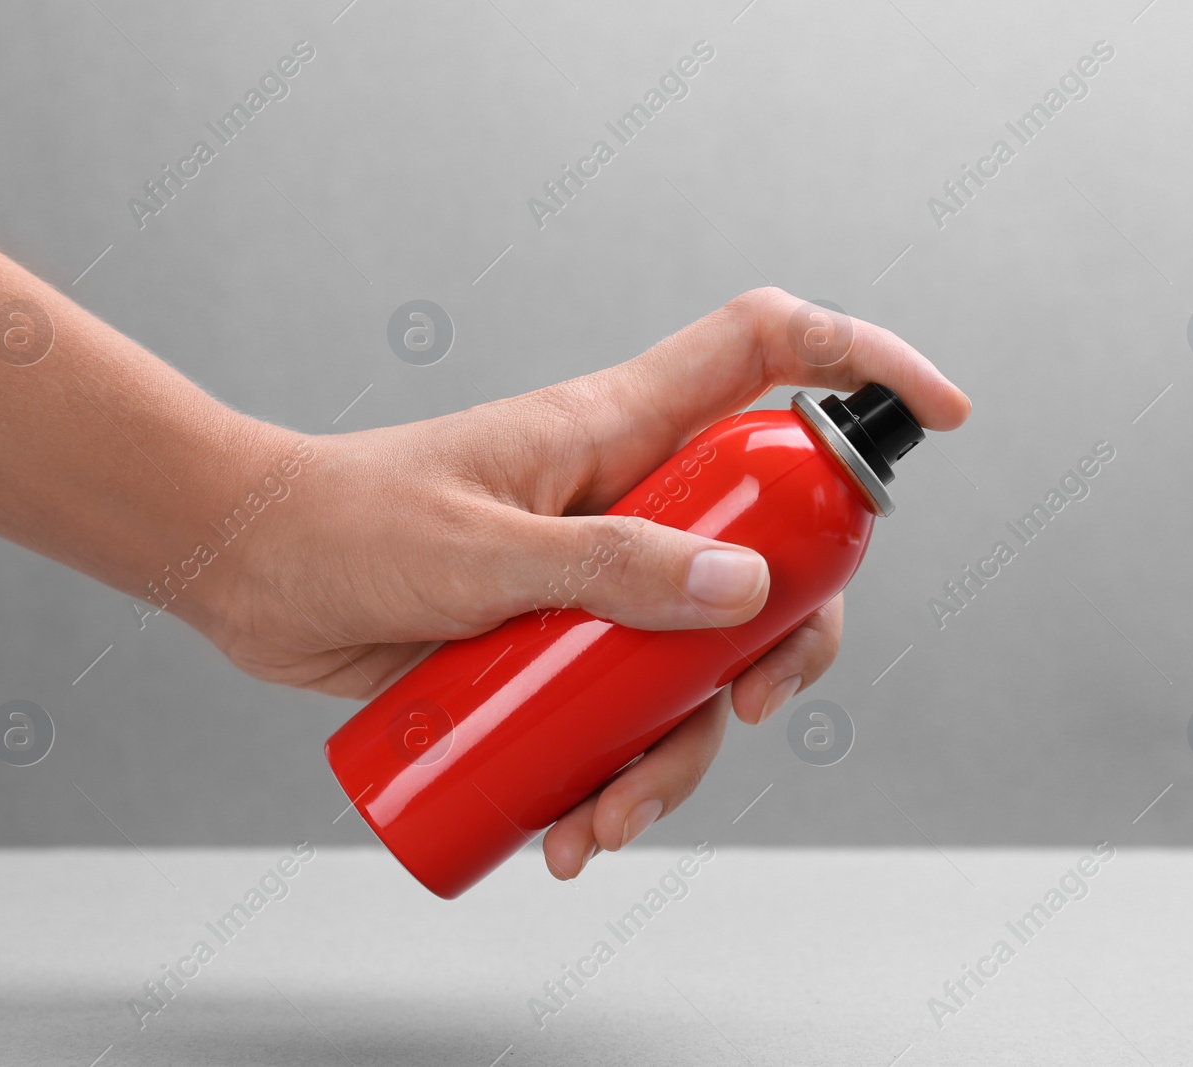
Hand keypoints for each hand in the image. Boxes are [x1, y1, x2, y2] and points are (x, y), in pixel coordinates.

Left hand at [202, 288, 970, 878]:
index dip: (864, 366)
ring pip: (705, 656)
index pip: (767, 353)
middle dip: (788, 637)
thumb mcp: (477, 552)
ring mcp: (602, 577)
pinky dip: (622, 779)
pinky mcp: (562, 647)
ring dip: (684, 751)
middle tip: (746, 708)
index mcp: (619, 429)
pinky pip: (631, 712)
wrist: (252, 574)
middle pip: (773, 545)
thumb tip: (743, 589)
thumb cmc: (344, 526)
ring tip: (610, 821)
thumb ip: (605, 566)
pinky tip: (572, 833)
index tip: (941, 420)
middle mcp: (631, 498)